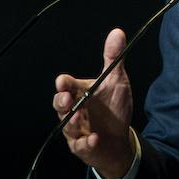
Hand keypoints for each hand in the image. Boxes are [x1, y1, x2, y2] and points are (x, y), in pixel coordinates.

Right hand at [53, 28, 134, 178]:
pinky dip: (86, 143)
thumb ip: (114, 58)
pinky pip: (81, 146)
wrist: (119, 137)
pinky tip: (94, 138)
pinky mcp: (83, 146)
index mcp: (80, 93)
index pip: (66, 86)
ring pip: (66, 126)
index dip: (64, 84)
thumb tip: (118, 32)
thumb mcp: (117, 80)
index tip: (63, 81)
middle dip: (60, 102)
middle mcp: (74, 110)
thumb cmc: (114, 106)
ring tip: (77, 118)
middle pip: (59, 105)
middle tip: (66, 99)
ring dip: (70, 122)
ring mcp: (76, 130)